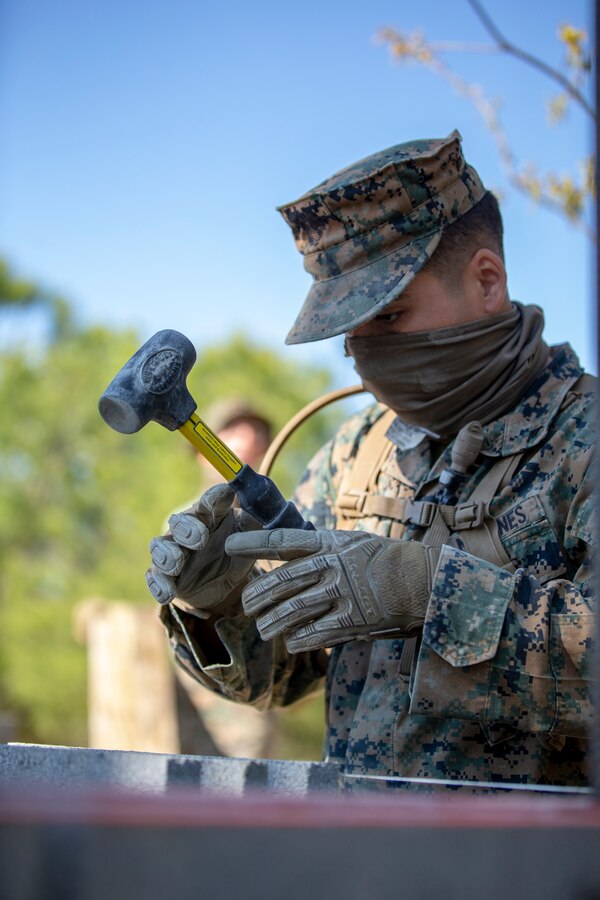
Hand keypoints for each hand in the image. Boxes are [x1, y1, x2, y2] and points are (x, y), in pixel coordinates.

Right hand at [145, 483, 258, 612]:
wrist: (225, 583)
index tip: (226, 494)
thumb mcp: (250, 535)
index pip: (210, 501)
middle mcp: (186, 530)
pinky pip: (154, 578)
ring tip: (176, 563)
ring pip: (160, 547)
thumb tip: (265, 503)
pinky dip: (158, 585)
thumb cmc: (235, 549)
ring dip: (166, 554)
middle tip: (200, 539)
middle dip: (187, 529)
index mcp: (209, 515)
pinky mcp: (166, 577)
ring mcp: (174, 553)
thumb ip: (256, 520)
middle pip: (179, 522)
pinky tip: (166, 593)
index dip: (215, 497)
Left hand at [225, 529, 439, 651]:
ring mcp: (343, 594)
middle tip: (245, 602)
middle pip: (282, 581)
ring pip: (293, 610)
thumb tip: (290, 556)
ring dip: (273, 621)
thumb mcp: (354, 544)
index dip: (254, 544)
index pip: (284, 542)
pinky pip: (316, 633)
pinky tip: (291, 643)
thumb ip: (324, 550)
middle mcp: (333, 566)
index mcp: (331, 544)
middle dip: (258, 594)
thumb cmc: (389, 561)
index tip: (229, 546)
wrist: (425, 581)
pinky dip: (300, 639)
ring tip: (263, 628)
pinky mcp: (354, 620)